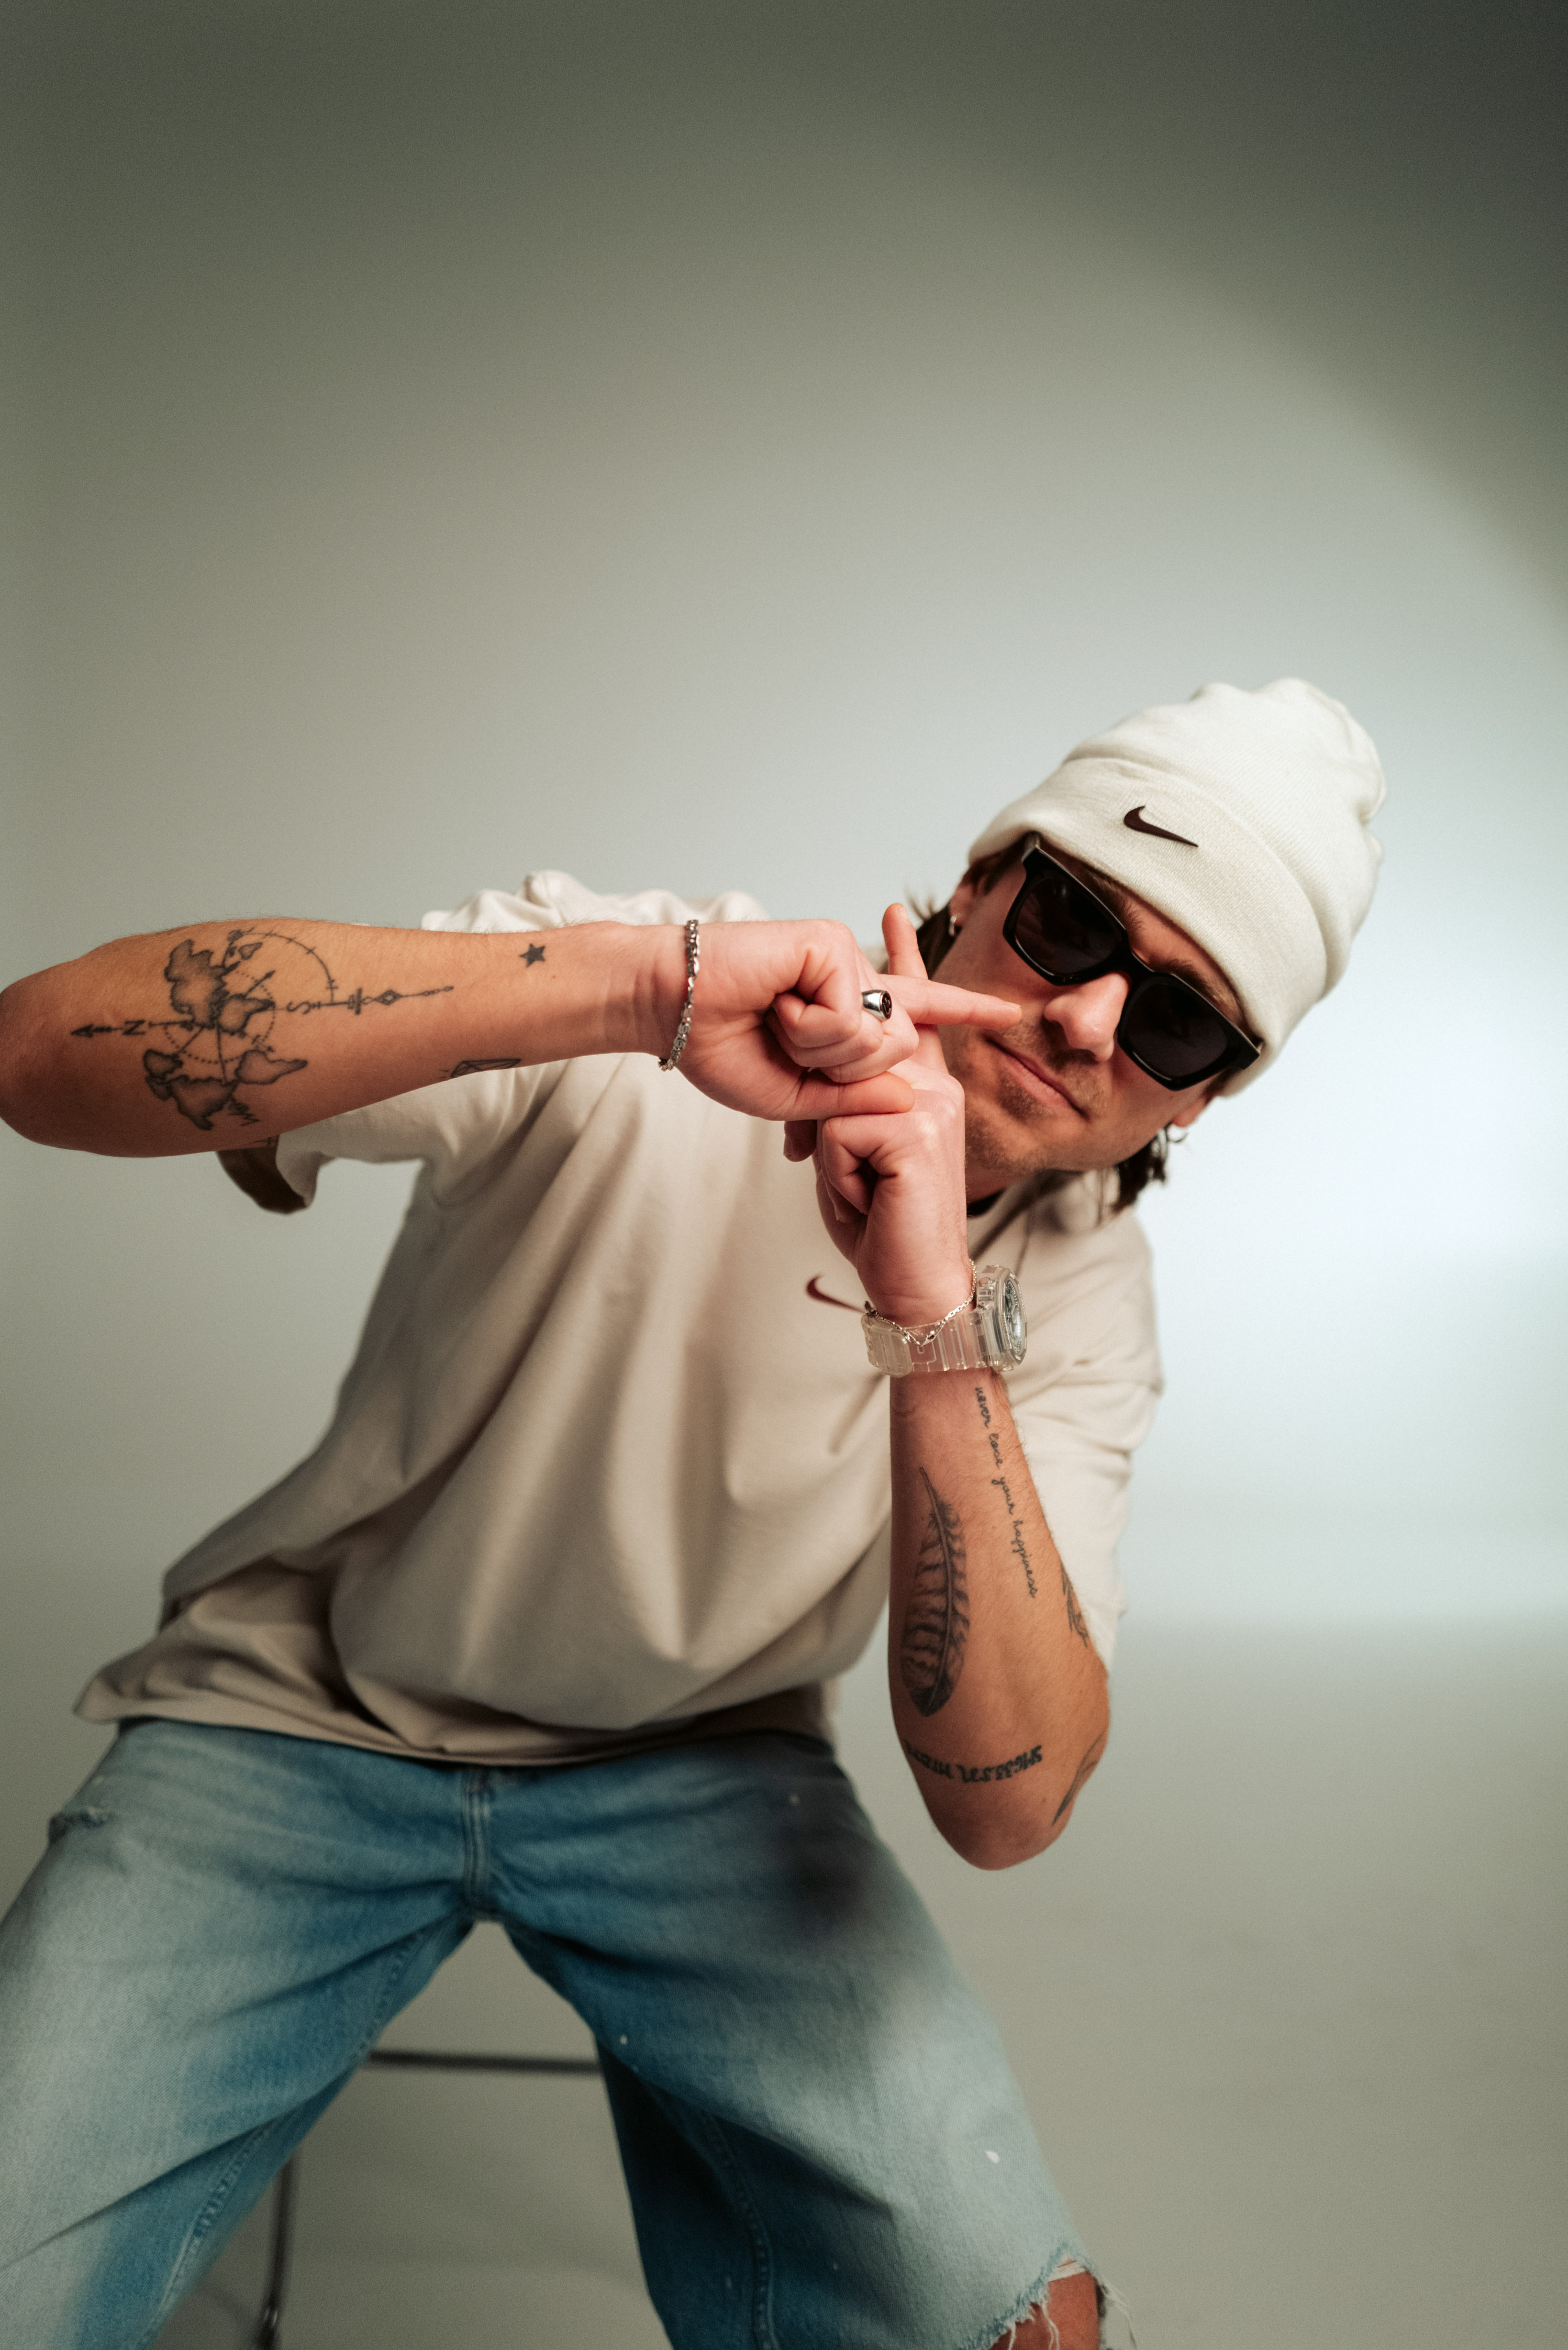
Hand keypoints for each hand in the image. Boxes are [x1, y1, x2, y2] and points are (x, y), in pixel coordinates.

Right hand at [672, 916, 1015, 1125]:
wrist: (673, 1009)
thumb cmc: (721, 1047)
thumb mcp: (796, 1097)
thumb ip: (854, 1100)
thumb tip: (913, 1097)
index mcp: (847, 1011)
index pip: (920, 1012)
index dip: (966, 1011)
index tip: (1008, 1013)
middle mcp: (854, 979)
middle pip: (899, 1050)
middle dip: (844, 1072)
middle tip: (788, 1048)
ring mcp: (846, 957)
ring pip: (878, 1039)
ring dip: (820, 1051)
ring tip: (776, 1023)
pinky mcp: (833, 942)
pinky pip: (848, 1017)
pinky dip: (808, 1028)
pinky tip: (776, 1005)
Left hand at [797, 905, 977, 1325]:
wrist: (914, 1284)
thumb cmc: (884, 1226)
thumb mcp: (857, 1157)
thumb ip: (852, 1109)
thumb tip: (831, 1087)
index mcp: (927, 1089)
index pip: (912, 1017)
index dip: (905, 961)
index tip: (892, 912)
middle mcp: (936, 1087)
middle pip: (847, 1064)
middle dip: (827, 1129)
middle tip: (867, 1189)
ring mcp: (932, 1104)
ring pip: (835, 1099)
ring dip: (833, 1159)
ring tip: (867, 1197)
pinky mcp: (917, 1128)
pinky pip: (837, 1130)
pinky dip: (838, 1174)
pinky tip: (872, 1200)